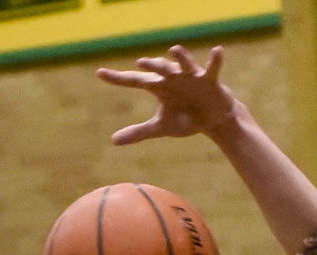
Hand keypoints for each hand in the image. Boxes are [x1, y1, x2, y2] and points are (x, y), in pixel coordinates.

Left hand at [98, 43, 237, 143]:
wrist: (212, 120)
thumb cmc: (185, 119)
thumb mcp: (161, 128)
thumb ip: (138, 132)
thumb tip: (113, 141)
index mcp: (158, 87)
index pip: (134, 80)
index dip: (117, 78)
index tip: (99, 74)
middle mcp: (172, 77)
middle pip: (159, 69)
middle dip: (152, 65)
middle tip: (141, 64)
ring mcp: (191, 76)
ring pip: (183, 64)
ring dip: (179, 58)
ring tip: (174, 51)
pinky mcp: (210, 80)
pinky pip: (213, 67)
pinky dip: (215, 59)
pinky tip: (217, 51)